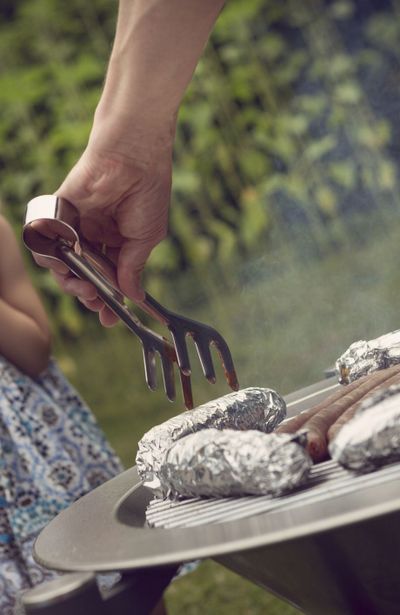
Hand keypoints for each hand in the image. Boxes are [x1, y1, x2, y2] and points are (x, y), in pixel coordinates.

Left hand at [34, 135, 172, 325]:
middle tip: (96, 305)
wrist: (133, 157)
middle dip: (88, 295)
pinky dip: (53, 258)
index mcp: (119, 241)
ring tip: (84, 288)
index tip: (109, 318)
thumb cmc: (147, 193)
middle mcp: (96, 235)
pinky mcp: (60, 212)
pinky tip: (69, 265)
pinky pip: (48, 241)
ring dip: (71, 282)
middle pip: (85, 274)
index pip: (109, 277)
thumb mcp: (146, 239)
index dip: (108, 299)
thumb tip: (133, 296)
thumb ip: (133, 269)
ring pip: (64, 263)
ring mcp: (77, 225)